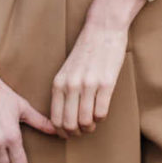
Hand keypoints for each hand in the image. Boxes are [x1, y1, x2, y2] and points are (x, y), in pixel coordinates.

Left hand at [50, 0, 146, 135]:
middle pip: (69, 124)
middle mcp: (71, 85)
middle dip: (76, 133)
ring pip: (86, 121)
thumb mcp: (66, 71)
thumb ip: (63, 91)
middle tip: (82, 131)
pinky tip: (101, 112)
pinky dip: (101, 118)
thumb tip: (63, 116)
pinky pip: (101, 112)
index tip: (69, 133)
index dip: (62, 132)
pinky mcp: (106, 83)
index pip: (55, 119)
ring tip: (93, 123)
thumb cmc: (85, 51)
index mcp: (58, 83)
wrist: (103, 29)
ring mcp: (88, 85)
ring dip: (90, 127)